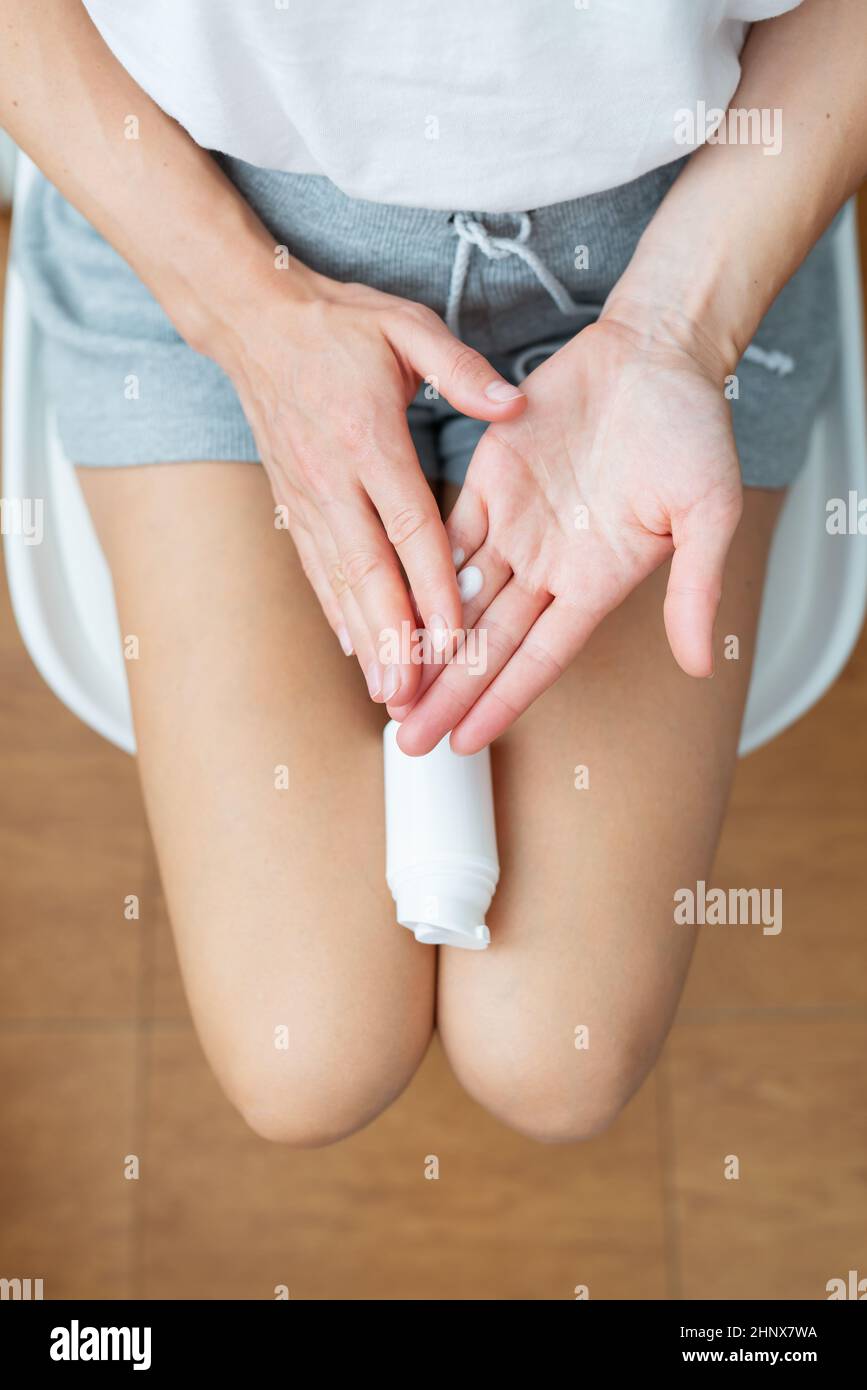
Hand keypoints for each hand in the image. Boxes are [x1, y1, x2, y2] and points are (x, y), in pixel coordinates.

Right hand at [221, 267, 525, 705]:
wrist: (253, 320)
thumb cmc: (339, 324)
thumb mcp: (407, 327)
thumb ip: (462, 369)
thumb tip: (514, 406)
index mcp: (368, 437)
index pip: (407, 525)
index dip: (433, 585)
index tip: (453, 636)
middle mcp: (332, 477)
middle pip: (367, 570)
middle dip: (392, 637)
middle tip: (411, 693)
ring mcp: (306, 496)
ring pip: (337, 580)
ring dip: (362, 640)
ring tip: (385, 693)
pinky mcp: (291, 503)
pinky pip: (315, 567)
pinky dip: (335, 611)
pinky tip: (353, 649)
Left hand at [391, 309, 742, 752]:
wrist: (656, 349)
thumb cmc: (692, 427)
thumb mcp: (709, 511)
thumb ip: (695, 587)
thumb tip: (701, 664)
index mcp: (598, 580)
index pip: (540, 657)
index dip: (501, 699)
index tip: (464, 742)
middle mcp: (551, 563)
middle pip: (489, 642)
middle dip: (448, 692)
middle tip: (408, 739)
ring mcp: (517, 524)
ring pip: (458, 598)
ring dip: (425, 645)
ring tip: (390, 688)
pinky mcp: (490, 481)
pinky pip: (445, 535)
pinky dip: (416, 572)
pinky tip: (388, 608)